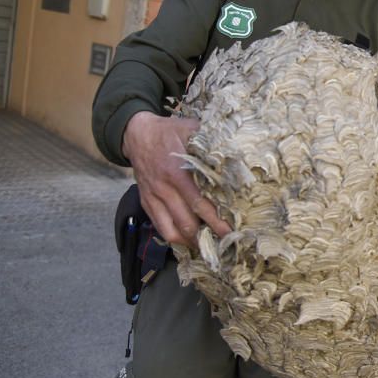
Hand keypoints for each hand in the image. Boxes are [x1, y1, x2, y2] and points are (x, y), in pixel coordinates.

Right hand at [122, 111, 231, 245]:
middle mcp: (164, 188)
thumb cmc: (170, 132)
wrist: (137, 134)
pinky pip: (159, 227)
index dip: (215, 220)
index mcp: (177, 172)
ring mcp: (153, 197)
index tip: (230, 230)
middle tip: (225, 244)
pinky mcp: (147, 202)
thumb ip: (211, 141)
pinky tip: (189, 241)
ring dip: (190, 241)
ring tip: (208, 247)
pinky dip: (174, 238)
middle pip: (187, 221)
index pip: (199, 202)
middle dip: (206, 235)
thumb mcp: (191, 130)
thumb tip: (239, 150)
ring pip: (171, 229)